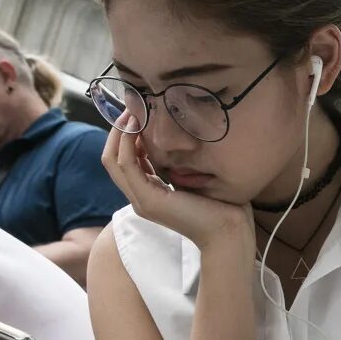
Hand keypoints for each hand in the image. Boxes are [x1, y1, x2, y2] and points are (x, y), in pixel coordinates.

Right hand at [100, 125, 251, 250]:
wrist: (229, 232)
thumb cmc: (220, 206)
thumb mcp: (193, 178)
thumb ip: (178, 164)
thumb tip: (175, 140)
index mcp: (149, 193)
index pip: (124, 161)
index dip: (125, 136)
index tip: (137, 114)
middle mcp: (140, 198)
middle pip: (112, 158)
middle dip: (117, 131)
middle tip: (130, 107)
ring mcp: (141, 201)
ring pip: (114, 160)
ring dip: (120, 132)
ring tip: (132, 111)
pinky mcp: (148, 200)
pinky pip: (127, 165)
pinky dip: (128, 143)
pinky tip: (138, 125)